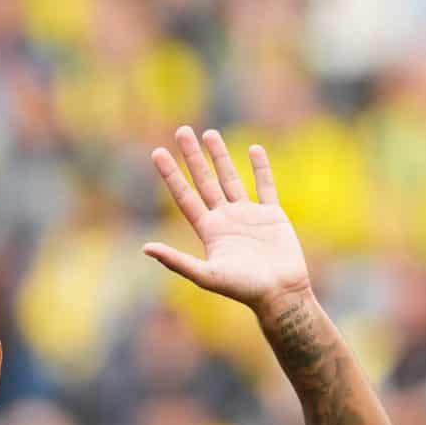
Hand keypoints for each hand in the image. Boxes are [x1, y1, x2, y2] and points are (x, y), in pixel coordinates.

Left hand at [145, 127, 311, 312]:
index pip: (184, 197)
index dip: (171, 175)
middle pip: (204, 181)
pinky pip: (265, 185)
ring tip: (209, 133)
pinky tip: (253, 149)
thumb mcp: (206, 276)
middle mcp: (225, 219)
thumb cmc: (243, 289)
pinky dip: (260, 168)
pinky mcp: (272, 215)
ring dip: (220, 157)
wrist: (280, 294)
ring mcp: (248, 215)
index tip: (158, 152)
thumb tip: (145, 248)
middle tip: (181, 130)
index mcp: (209, 231)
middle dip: (192, 156)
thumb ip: (176, 261)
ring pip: (231, 178)